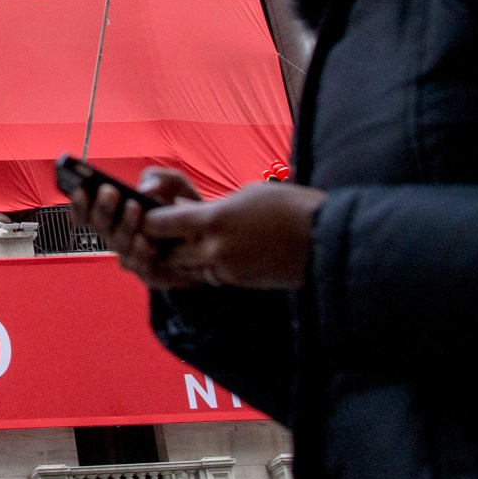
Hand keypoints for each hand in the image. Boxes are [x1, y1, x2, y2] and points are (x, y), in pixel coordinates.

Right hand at [69, 167, 201, 288]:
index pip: (87, 213)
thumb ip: (159, 178)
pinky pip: (140, 267)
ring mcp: (133, 256)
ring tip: (134, 207)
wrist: (212, 240)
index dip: (79, 204)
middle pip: (100, 226)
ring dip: (124, 226)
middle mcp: (118, 236)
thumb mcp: (174, 185)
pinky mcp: (151, 273)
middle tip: (110, 191)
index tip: (80, 189)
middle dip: (103, 208)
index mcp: (115, 215)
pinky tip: (145, 239)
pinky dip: (140, 252)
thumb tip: (145, 189)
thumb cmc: (184, 209)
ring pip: (119, 245)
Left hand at [142, 183, 326, 289]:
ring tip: (185, 243)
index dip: (150, 219)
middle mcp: (214, 249)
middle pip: (169, 252)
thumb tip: (191, 214)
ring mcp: (228, 270)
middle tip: (162, 232)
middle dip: (162, 243)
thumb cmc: (291, 207)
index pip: (160, 223)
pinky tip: (210, 256)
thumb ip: (213, 207)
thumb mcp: (246, 195)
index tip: (147, 213)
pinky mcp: (241, 283)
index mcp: (213, 220)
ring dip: (183, 258)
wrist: (330, 240)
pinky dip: (203, 269)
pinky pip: (210, 278)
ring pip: (187, 269)